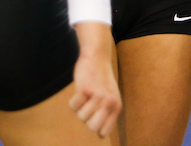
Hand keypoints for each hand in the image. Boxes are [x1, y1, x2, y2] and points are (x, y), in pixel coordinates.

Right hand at [69, 23, 121, 138]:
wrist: (97, 56)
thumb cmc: (102, 79)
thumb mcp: (111, 96)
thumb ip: (108, 114)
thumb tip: (100, 135)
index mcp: (116, 106)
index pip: (103, 131)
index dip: (95, 129)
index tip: (92, 121)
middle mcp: (109, 102)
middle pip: (91, 127)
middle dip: (86, 120)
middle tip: (88, 107)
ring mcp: (97, 95)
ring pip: (81, 116)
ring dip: (80, 108)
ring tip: (85, 96)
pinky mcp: (85, 88)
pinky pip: (73, 105)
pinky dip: (73, 100)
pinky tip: (79, 91)